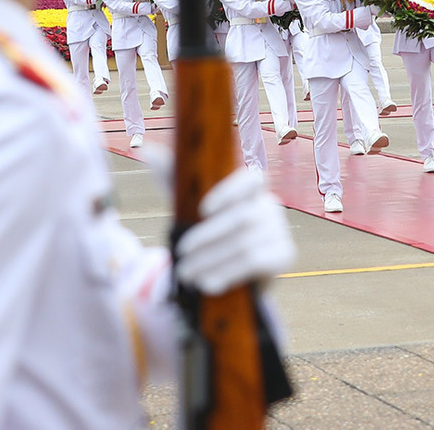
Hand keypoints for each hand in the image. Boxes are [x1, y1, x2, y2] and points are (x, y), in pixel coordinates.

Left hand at [175, 168, 295, 294]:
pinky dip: (228, 274)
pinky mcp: (285, 255)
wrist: (233, 274)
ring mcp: (281, 230)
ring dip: (211, 260)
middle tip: (180, 253)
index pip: (252, 179)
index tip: (202, 209)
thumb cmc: (209, 232)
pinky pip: (256, 263)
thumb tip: (147, 150)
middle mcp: (270, 206)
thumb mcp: (189, 206)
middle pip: (241, 218)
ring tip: (187, 274)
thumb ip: (174, 179)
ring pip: (245, 244)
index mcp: (251, 189)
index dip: (230, 191)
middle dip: (206, 237)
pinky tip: (208, 284)